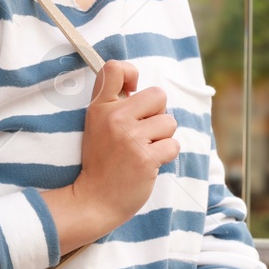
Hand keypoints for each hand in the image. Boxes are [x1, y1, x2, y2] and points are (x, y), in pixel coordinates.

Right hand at [43, 61, 178, 250]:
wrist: (94, 200)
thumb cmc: (101, 161)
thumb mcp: (96, 125)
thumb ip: (113, 103)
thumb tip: (135, 84)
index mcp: (100, 107)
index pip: (115, 68)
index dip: (131, 73)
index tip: (133, 89)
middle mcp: (115, 118)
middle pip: (158, 94)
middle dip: (157, 113)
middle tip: (143, 131)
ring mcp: (130, 138)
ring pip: (169, 121)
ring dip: (162, 137)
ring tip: (144, 150)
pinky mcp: (146, 158)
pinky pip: (173, 144)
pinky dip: (166, 155)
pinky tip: (149, 162)